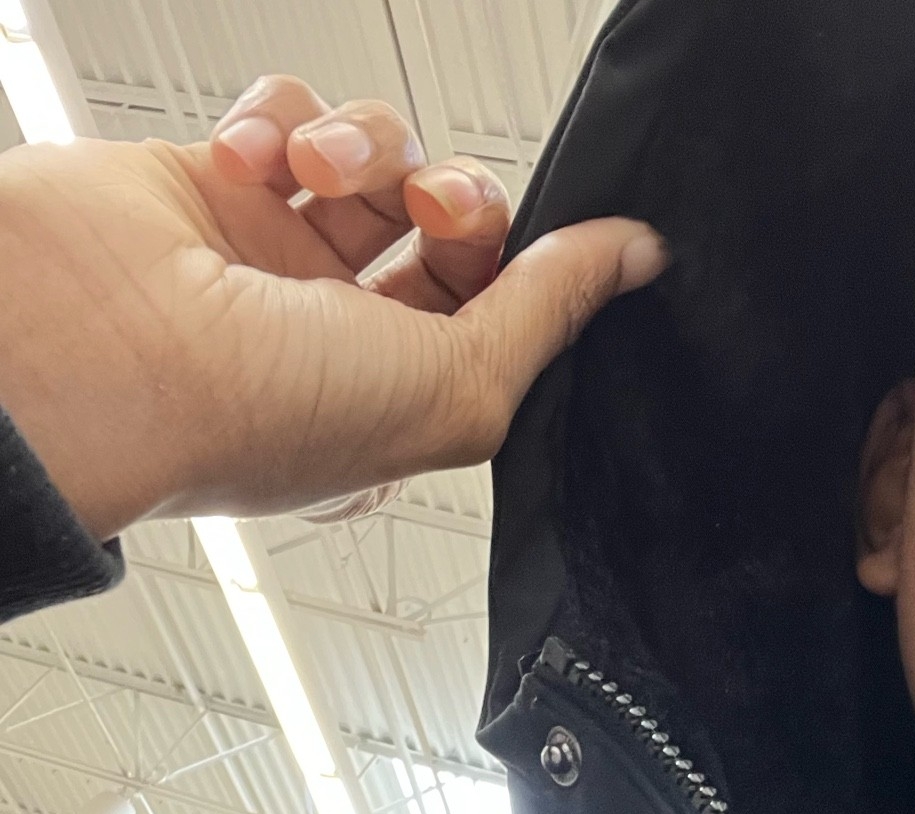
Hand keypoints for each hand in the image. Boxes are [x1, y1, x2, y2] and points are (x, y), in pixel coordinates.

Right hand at [0, 76, 666, 538]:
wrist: (90, 351)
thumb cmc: (247, 412)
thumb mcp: (453, 389)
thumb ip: (549, 316)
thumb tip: (633, 261)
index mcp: (398, 400)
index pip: (498, 313)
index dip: (534, 268)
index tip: (575, 237)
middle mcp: (339, 331)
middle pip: (449, 222)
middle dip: (460, 195)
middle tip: (433, 204)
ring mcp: (274, 254)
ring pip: (373, 154)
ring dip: (366, 145)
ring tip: (320, 172)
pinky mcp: (212, 183)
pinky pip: (285, 110)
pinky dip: (281, 114)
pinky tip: (253, 159)